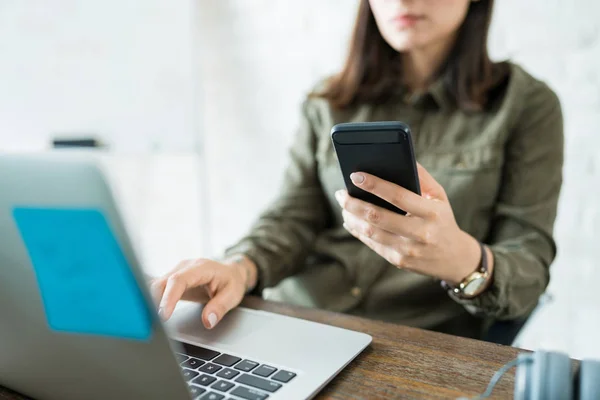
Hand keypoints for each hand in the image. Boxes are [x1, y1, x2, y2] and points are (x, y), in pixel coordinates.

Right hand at [150, 255, 257, 328]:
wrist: (231, 272)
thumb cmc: (232, 281)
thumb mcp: (233, 295)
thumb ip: (220, 307)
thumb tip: (207, 321)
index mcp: (200, 268)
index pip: (179, 280)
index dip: (169, 297)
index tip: (163, 315)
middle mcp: (185, 267)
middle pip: (162, 282)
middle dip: (154, 301)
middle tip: (154, 323)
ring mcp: (177, 272)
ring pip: (156, 285)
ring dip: (150, 301)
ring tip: (150, 321)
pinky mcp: (172, 279)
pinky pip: (158, 288)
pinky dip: (152, 300)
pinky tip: (149, 313)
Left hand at [335, 163, 492, 284]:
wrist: (455, 259)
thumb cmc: (443, 220)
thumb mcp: (439, 197)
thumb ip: (422, 178)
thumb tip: (401, 157)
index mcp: (432, 213)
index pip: (398, 196)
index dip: (374, 185)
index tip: (355, 175)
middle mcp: (420, 233)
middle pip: (378, 216)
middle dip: (354, 203)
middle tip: (341, 193)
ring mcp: (408, 250)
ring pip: (371, 232)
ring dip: (352, 217)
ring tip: (343, 204)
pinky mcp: (398, 261)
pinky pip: (372, 244)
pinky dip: (357, 230)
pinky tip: (350, 220)